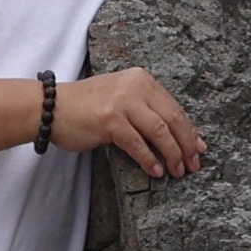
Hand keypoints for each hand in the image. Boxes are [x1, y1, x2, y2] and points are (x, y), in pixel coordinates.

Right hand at [52, 67, 203, 177]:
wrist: (50, 106)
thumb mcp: (120, 98)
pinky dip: (149, 160)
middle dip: (186, 145)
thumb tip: (180, 136)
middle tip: (193, 164)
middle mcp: (135, 86)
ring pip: (160, 132)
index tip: (199, 148)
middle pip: (173, 119)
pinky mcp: (110, 120)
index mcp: (141, 79)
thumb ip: (147, 111)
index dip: (190, 131)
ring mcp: (122, 102)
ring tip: (177, 171)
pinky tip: (155, 171)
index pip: (174, 107)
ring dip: (172, 155)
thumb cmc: (85, 107)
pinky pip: (138, 144)